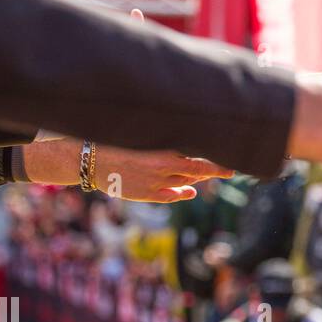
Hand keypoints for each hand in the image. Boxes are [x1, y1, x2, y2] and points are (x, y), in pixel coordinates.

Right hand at [22, 137, 231, 201]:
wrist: (86, 158)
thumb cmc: (115, 137)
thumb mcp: (144, 130)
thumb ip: (169, 130)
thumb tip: (195, 125)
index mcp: (164, 145)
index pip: (202, 151)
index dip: (221, 154)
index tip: (235, 151)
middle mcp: (164, 165)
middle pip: (201, 169)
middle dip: (218, 168)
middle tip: (232, 168)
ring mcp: (156, 182)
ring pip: (188, 182)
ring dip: (200, 178)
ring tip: (211, 173)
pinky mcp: (147, 195)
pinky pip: (172, 196)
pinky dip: (183, 193)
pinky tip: (189, 191)